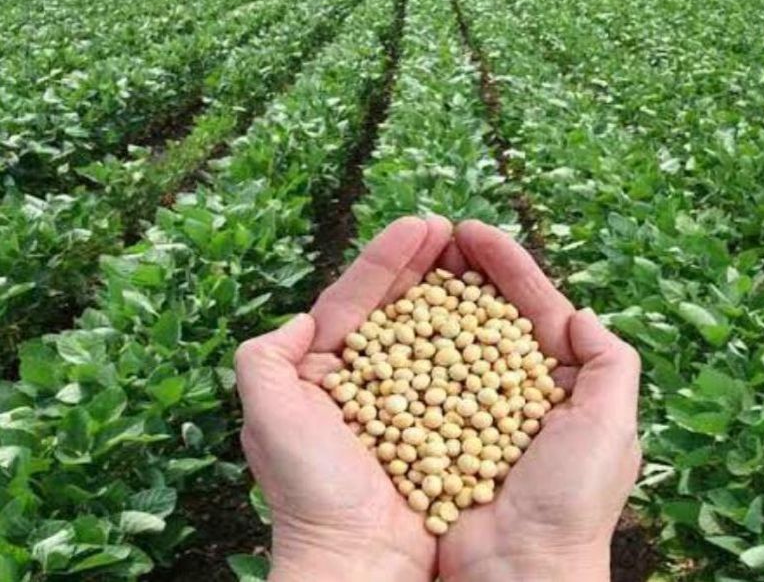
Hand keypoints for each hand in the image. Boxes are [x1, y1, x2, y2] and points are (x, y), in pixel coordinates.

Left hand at [235, 216, 451, 581]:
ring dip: (449, 293)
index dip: (385, 259)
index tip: (420, 224)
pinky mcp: (437, 425)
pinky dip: (472, 342)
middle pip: (394, 309)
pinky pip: (456, 374)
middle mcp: (363, 382)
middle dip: (420, 265)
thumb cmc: (310, 491)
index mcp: (321, 372)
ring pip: (428, 334)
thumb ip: (264, 358)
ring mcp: (403, 402)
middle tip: (451, 229)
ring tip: (473, 255)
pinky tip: (491, 315)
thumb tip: (299, 320)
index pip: (353, 300)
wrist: (357, 562)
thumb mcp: (268, 416)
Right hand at [437, 220, 641, 581]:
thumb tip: (580, 313)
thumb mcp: (611, 427)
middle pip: (486, 314)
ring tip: (410, 259)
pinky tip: (388, 316)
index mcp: (559, 384)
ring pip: (448, 338)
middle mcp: (511, 391)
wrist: (516, 573)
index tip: (472, 230)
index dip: (506, 265)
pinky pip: (415, 377)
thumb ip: (609, 363)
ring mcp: (468, 407)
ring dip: (431, 296)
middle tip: (437, 233)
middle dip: (464, 271)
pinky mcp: (430, 428)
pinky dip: (403, 344)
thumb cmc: (570, 503)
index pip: (532, 307)